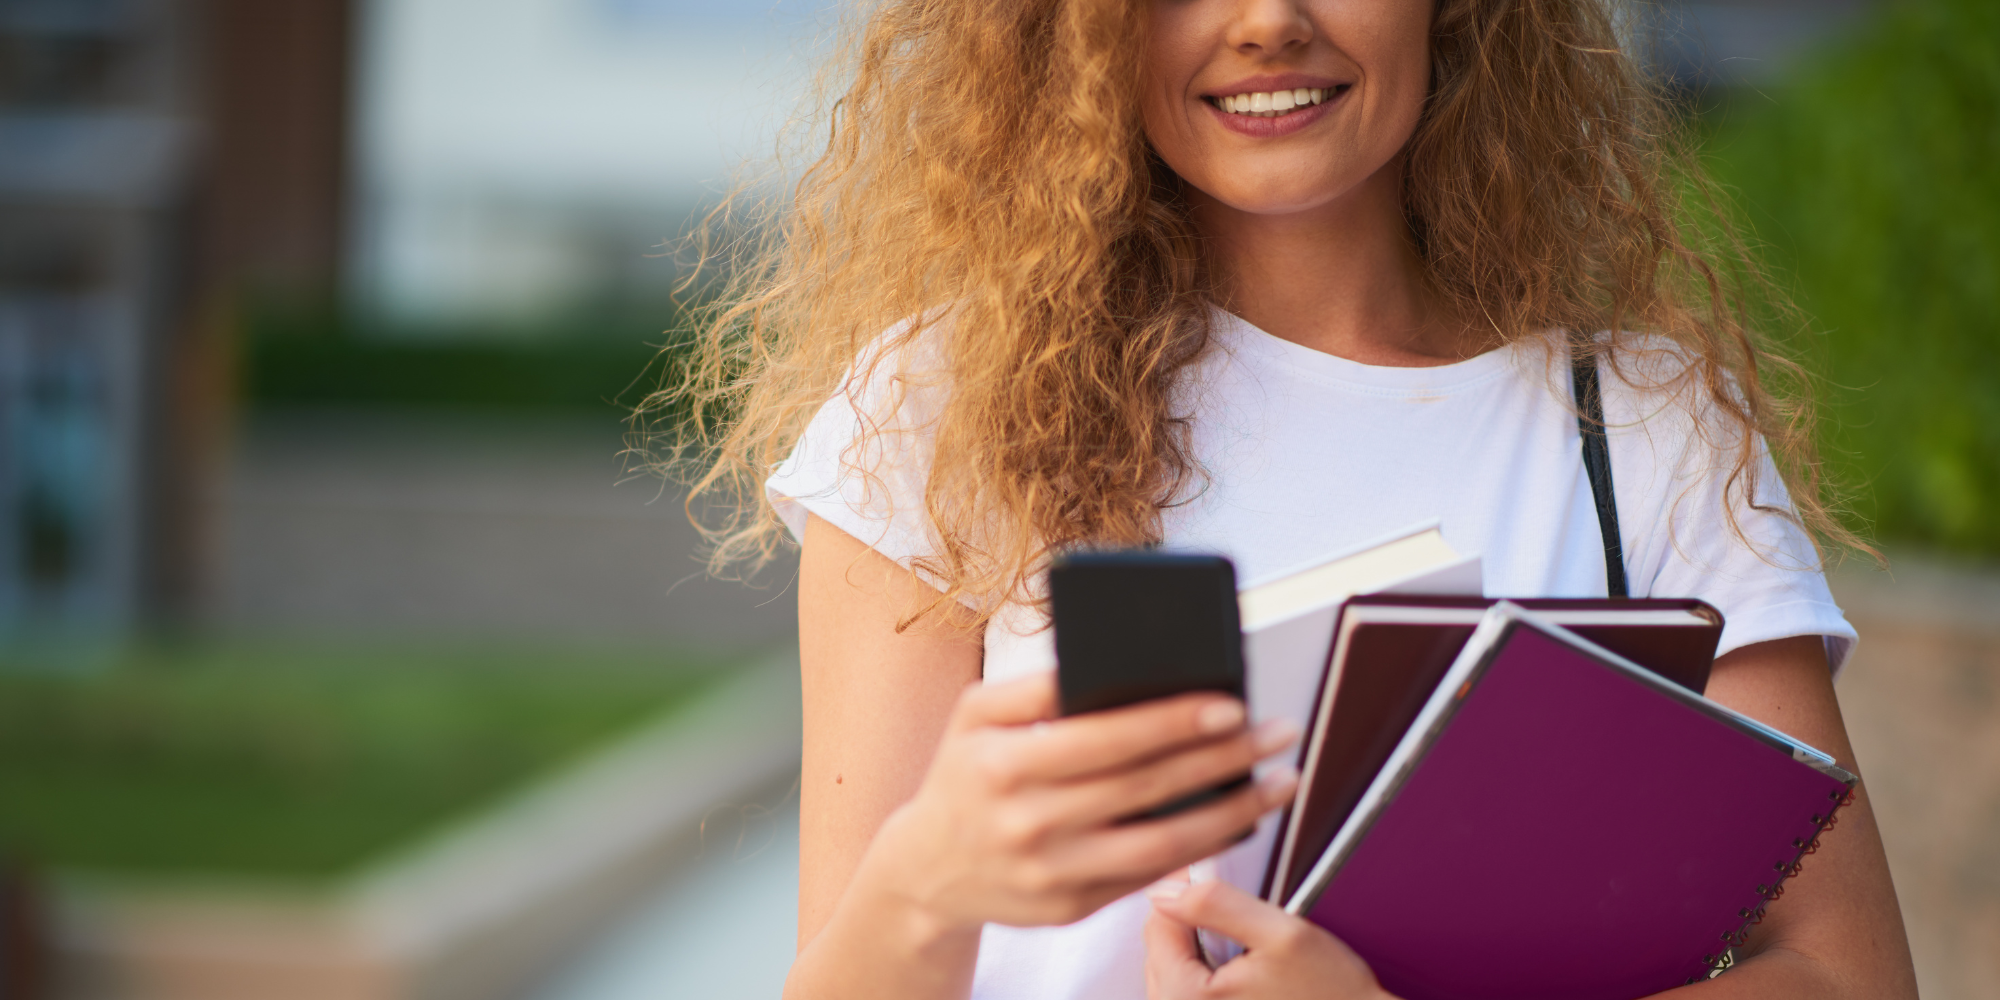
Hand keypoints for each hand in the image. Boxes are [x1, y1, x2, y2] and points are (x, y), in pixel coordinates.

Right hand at [861, 672, 1299, 931]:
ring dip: (1232, 813)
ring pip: (1161, 843)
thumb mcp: (975, 715)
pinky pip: (1149, 877)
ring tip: (1280, 782)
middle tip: (1275, 732)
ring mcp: (1052, 873)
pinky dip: (1201, 849)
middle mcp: (1028, 823)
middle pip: (1146, 788)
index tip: (1230, 704)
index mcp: (1004, 764)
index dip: (1174, 722)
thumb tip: (1102, 663)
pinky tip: (1237, 820)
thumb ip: (1035, 688)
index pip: (1106, 738)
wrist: (927, 870)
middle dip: (1223, 759)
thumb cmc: (964, 776)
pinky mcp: (1071, 908)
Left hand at [1144, 877, 1396, 999]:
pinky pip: (1184, 991)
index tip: (1210, 873)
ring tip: (1242, 949)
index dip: (1184, 888)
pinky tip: (1238, 971)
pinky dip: (1204, 972)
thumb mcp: (1282, 935)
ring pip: (1171, 967)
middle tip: (1238, 917)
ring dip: (1197, 946)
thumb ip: (1216, 905)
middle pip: (1160, 947)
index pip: (1158, 923)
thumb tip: (1164, 890)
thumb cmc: (1331, 994)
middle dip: (1191, 921)